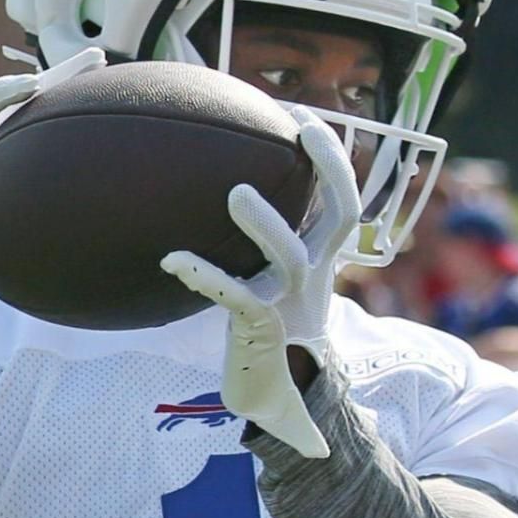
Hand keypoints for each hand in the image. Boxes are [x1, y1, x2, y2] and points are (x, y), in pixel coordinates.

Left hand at [160, 105, 360, 458]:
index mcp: (322, 261)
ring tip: (236, 194)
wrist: (278, 401)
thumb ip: (257, 246)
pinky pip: (235, 298)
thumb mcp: (271, 283)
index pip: (344, 201)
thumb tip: (215, 192)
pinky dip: (206, 277)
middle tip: (304, 127)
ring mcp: (290, 302)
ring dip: (267, 226)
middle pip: (341, 217)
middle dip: (332, 170)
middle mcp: (314, 276)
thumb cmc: (270, 334)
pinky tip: (172, 259)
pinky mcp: (260, 330)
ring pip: (289, 258)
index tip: (304, 117)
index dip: (333, 158)